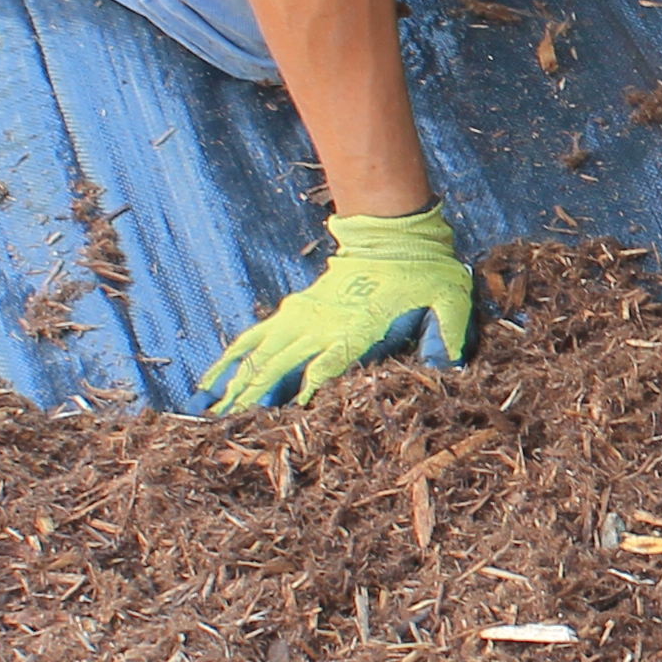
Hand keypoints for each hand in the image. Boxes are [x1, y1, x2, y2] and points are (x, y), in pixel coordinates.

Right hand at [199, 207, 476, 410]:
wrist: (392, 233)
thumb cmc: (421, 270)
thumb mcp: (448, 297)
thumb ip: (449, 331)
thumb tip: (450, 366)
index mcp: (357, 328)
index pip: (326, 365)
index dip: (307, 390)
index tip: (287, 416)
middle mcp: (322, 325)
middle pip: (281, 365)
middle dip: (256, 397)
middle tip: (232, 428)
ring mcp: (303, 317)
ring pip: (261, 354)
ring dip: (237, 383)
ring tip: (213, 413)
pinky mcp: (294, 311)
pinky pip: (255, 337)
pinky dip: (231, 358)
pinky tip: (212, 381)